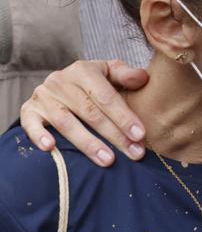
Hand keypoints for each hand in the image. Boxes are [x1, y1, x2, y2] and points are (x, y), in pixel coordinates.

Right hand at [20, 60, 149, 166]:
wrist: (60, 84)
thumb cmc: (92, 82)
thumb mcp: (109, 72)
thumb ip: (126, 75)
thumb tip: (143, 78)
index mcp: (83, 70)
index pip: (106, 96)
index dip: (124, 116)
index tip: (140, 135)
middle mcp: (61, 81)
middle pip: (90, 112)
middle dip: (114, 135)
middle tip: (134, 153)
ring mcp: (43, 97)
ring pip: (66, 123)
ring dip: (88, 143)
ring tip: (108, 160)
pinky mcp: (29, 110)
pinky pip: (31, 124)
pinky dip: (39, 135)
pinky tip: (51, 148)